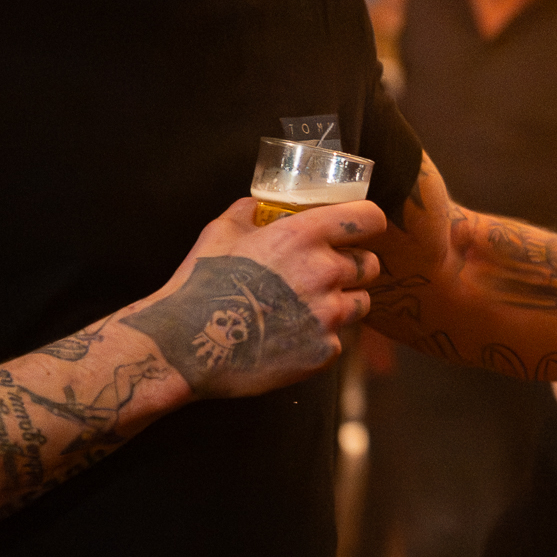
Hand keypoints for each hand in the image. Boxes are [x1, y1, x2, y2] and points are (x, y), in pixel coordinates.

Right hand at [120, 197, 386, 400]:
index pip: (369, 219)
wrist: (185, 347)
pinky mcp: (325, 352)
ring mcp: (328, 316)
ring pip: (361, 303)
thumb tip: (263, 205)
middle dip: (353, 265)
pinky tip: (292, 336)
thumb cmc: (200, 285)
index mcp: (304, 236)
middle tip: (327, 272)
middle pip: (370, 264)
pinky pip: (339, 339)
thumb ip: (251, 211)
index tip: (364, 228)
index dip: (369, 222)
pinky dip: (322, 337)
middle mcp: (324, 273)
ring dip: (343, 301)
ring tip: (309, 306)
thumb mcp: (221, 231)